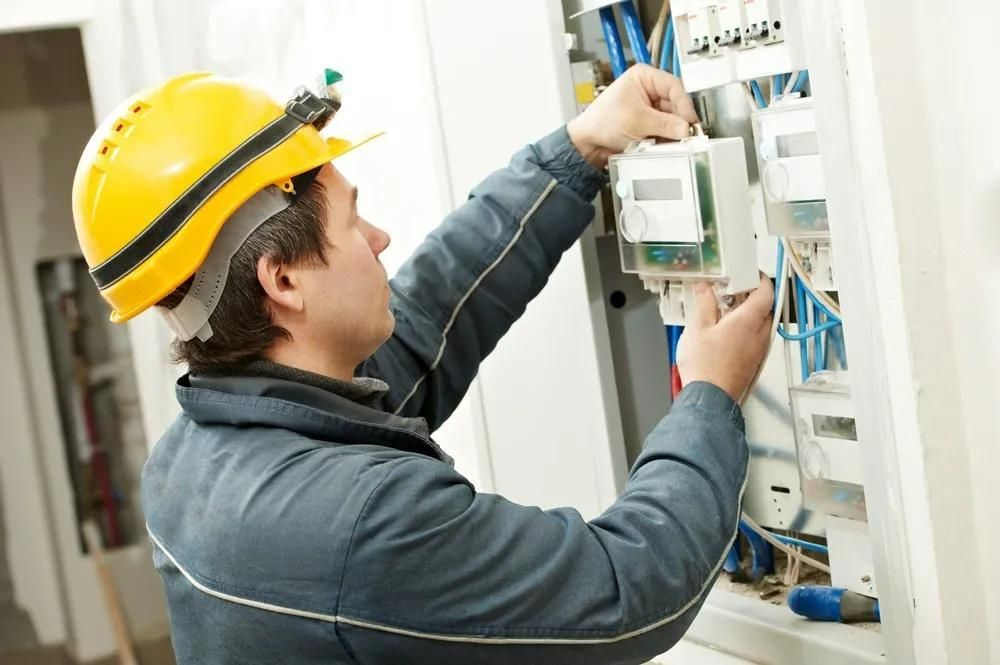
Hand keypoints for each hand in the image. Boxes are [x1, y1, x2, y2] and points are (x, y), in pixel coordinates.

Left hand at [567, 64, 698, 167]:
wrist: (588, 144)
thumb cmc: (601, 123)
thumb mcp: (637, 120)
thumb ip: (664, 124)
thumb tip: (685, 127)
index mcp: (643, 76)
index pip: (674, 86)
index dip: (684, 104)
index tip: (690, 121)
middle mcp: (648, 88)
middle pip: (675, 103)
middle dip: (678, 120)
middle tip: (685, 134)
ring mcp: (649, 106)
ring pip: (671, 118)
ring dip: (671, 130)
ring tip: (669, 140)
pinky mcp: (648, 122)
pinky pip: (664, 129)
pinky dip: (665, 137)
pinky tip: (661, 143)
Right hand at [675, 277, 773, 401]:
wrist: (709, 398)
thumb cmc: (705, 367)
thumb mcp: (697, 328)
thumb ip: (704, 304)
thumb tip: (706, 289)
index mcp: (749, 321)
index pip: (766, 292)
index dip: (761, 279)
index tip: (751, 275)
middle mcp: (760, 335)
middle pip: (765, 307)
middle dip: (752, 296)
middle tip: (733, 291)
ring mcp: (759, 349)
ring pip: (761, 324)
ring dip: (749, 314)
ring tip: (726, 312)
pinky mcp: (754, 361)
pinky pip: (756, 338)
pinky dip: (746, 330)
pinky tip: (726, 333)